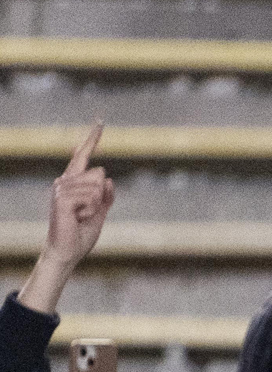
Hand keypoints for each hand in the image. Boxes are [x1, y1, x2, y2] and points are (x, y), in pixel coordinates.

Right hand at [20, 122, 113, 314]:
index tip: (100, 120)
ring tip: (81, 216)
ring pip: (97, 186)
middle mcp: (64, 181)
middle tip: (87, 212)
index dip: (92, 138)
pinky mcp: (61, 199)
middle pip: (100, 173)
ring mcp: (61, 189)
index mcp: (74, 182)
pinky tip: (77, 218)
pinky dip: (91, 210)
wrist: (68, 251)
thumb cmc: (82, 232)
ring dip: (96, 206)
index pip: (83, 155)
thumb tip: (109, 179)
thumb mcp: (100, 211)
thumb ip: (106, 196)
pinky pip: (91, 197)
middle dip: (102, 195)